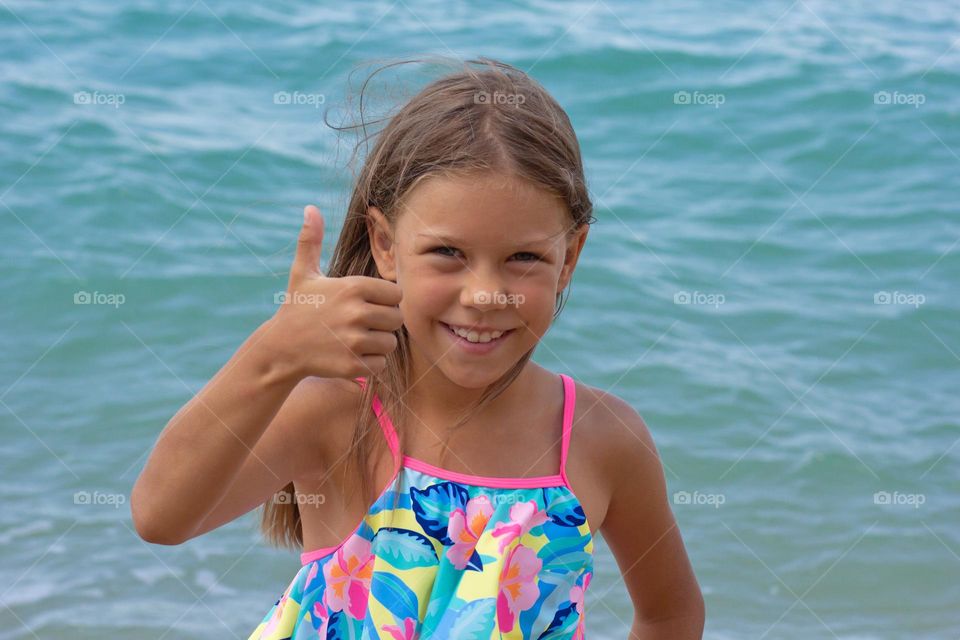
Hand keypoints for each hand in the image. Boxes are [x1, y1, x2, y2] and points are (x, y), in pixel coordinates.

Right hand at [269, 205, 402, 379]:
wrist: (280, 348)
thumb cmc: (297, 307)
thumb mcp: (303, 272)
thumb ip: (311, 240)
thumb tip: (310, 209)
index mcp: (353, 287)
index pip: (396, 294)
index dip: (385, 300)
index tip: (367, 304)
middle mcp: (356, 312)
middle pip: (397, 319)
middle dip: (383, 322)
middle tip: (362, 324)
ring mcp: (354, 340)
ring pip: (389, 343)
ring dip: (377, 343)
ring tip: (356, 339)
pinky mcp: (352, 364)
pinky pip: (379, 363)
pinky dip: (369, 362)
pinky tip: (351, 354)